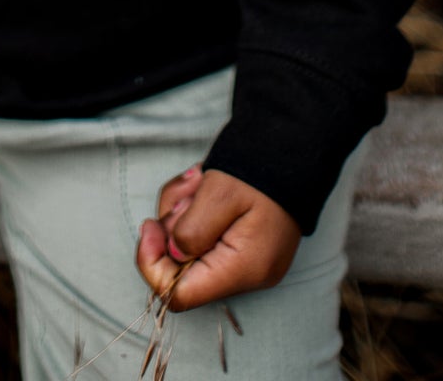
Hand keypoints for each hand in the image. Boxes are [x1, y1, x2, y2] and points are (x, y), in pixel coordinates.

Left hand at [136, 164, 300, 310]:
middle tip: (188, 189)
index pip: (179, 294)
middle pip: (181, 266)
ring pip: (187, 245)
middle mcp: (245, 274)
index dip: (152, 264)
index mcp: (242, 268)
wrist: (294, 147)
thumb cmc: (260, 169)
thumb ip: (191, 230)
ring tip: (199, 179)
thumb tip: (172, 252)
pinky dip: (194, 208)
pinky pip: (202, 234)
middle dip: (172, 224)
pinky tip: (203, 183)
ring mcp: (245, 260)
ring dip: (182, 209)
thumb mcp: (220, 193)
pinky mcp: (241, 245)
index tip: (148, 227)